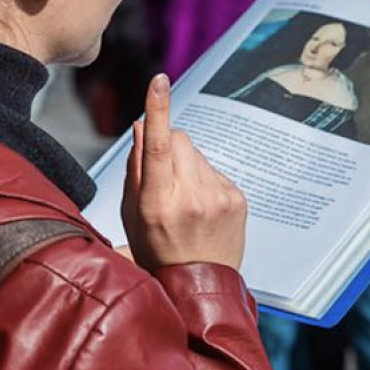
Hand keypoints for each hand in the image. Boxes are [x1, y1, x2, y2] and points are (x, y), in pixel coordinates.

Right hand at [120, 74, 248, 271]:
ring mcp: (219, 198)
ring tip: (185, 202)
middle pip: (179, 140)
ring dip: (187, 166)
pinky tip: (202, 209)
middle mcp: (191, 198)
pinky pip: (215, 170)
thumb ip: (135, 167)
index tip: (159, 80)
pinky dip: (205, 181)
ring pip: (197, 153)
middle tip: (164, 180)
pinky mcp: (238, 199)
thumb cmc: (156, 250)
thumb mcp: (132, 213)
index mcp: (158, 203)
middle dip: (168, 146)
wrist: (199, 288)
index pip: (157, 147)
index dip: (157, 110)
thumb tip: (142, 125)